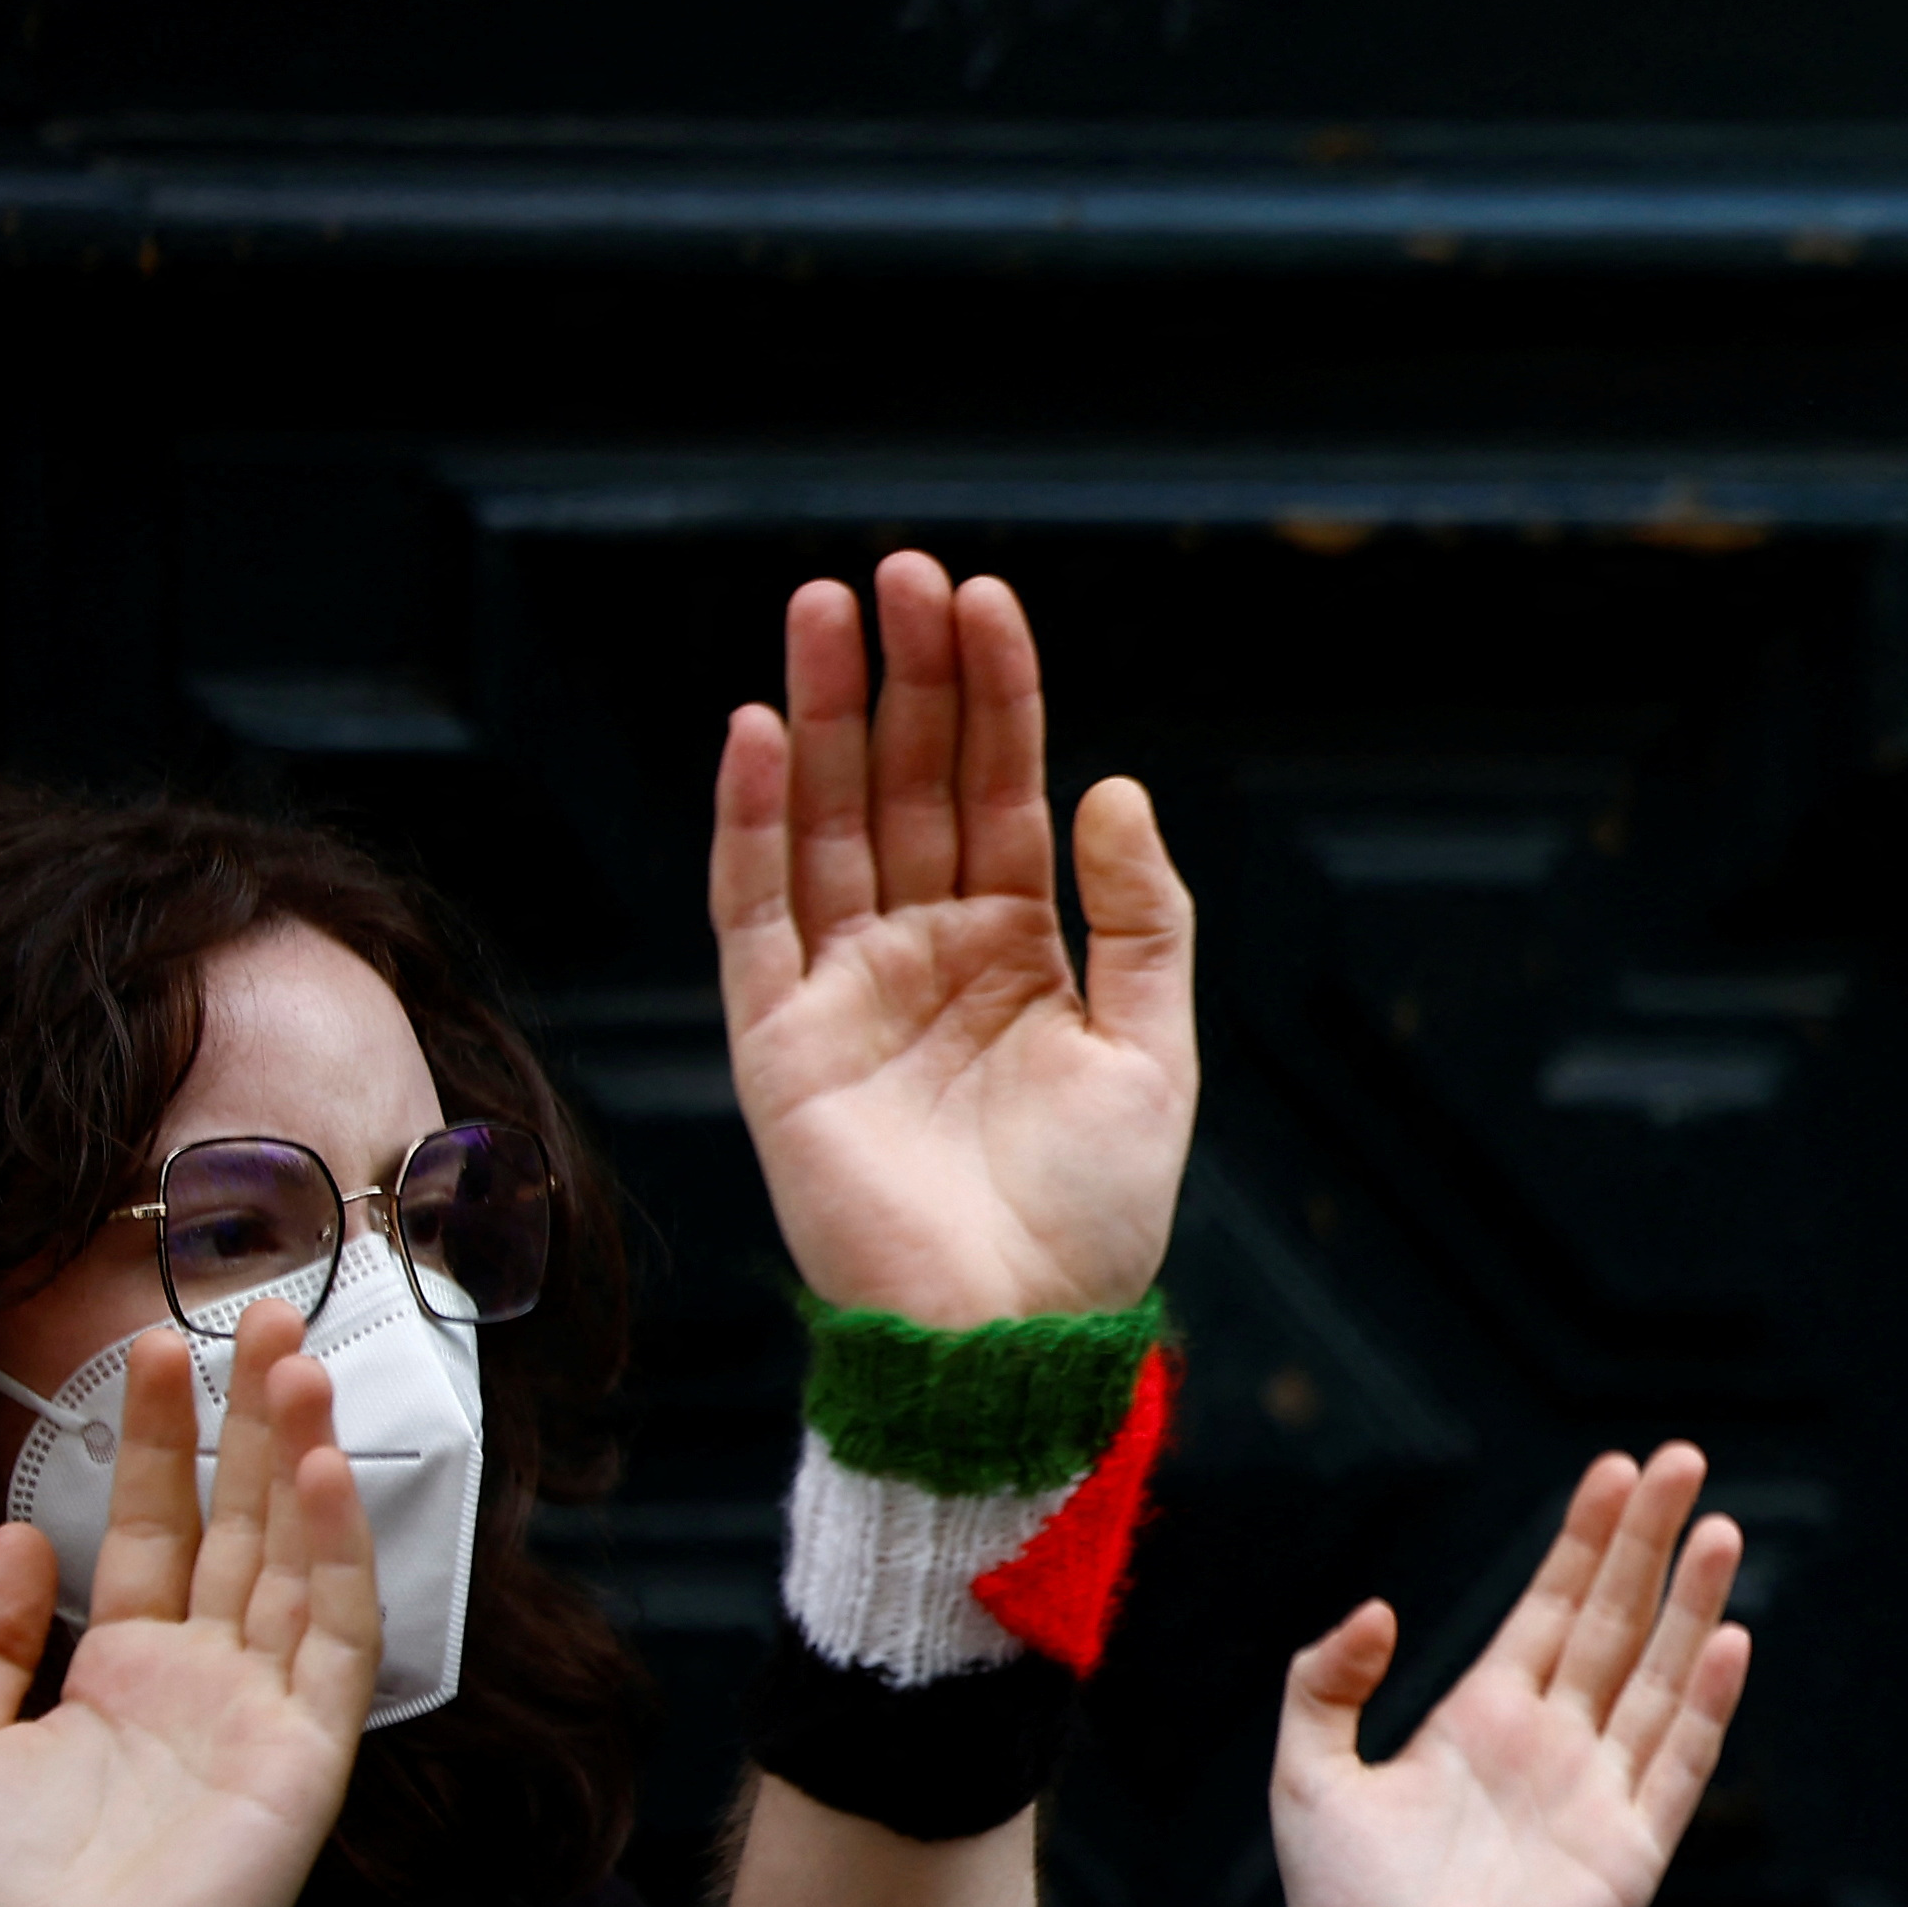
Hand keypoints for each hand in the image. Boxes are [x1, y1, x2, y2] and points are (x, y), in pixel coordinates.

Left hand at [0, 1312, 374, 1906]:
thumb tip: (21, 1539)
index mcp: (125, 1674)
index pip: (155, 1530)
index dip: (157, 1441)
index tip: (158, 1349)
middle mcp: (206, 1679)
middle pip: (241, 1521)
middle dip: (249, 1417)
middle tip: (262, 1313)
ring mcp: (264, 1710)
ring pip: (296, 1558)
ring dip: (302, 1459)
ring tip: (299, 1364)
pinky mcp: (309, 1751)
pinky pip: (334, 1635)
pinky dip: (337, 1554)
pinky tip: (325, 1478)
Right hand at [710, 555, 1196, 1326]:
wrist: (1015, 1334)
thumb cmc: (1093, 1215)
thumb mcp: (1153, 1051)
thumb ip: (1140, 918)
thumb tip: (1113, 787)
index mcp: (1016, 951)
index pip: (995, 791)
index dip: (993, 696)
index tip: (986, 598)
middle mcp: (925, 952)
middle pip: (905, 784)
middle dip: (904, 676)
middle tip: (900, 571)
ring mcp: (847, 988)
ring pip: (827, 820)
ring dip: (824, 715)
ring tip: (828, 609)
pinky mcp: (779, 1038)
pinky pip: (755, 908)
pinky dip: (754, 820)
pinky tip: (765, 731)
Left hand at [1279, 1449, 1749, 1906]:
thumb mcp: (1307, 1775)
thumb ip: (1326, 1684)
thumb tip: (1380, 1608)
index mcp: (1485, 1716)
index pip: (1550, 1606)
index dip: (1583, 1538)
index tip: (1612, 1467)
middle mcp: (1553, 1743)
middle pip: (1616, 1620)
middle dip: (1648, 1540)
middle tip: (1683, 1459)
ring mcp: (1599, 1793)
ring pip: (1659, 1677)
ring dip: (1690, 1605)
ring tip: (1718, 1529)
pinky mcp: (1631, 1851)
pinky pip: (1679, 1763)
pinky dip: (1707, 1704)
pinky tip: (1727, 1640)